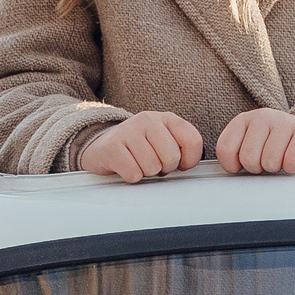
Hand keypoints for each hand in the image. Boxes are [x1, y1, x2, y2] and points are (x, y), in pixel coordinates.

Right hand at [79, 111, 203, 182]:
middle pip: (172, 156)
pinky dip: (131, 176)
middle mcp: (148, 120)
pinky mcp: (112, 146)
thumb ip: (182, 148)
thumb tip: (189, 164)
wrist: (102, 146)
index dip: (189, 160)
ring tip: (138, 163)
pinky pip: (133, 173)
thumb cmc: (138, 148)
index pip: (192, 140)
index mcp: (166, 118)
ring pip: (152, 166)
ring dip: (146, 172)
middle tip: (154, 164)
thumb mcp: (164, 142)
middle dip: (165, 168)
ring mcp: (129, 130)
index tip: (180, 164)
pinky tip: (126, 167)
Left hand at [215, 108, 294, 175]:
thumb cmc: (277, 144)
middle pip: (248, 158)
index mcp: (243, 120)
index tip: (243, 166)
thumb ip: (235, 154)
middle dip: (258, 168)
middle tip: (267, 162)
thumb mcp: (251, 144)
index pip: (226, 148)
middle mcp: (262, 116)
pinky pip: (292, 161)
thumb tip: (231, 174)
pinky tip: (294, 161)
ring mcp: (284, 121)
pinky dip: (292, 168)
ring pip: (270, 161)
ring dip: (277, 168)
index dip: (233, 165)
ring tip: (281, 159)